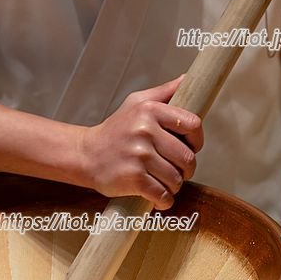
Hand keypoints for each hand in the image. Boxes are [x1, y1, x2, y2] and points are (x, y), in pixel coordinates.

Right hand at [80, 76, 202, 209]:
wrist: (85, 155)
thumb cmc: (114, 131)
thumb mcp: (136, 103)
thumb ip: (164, 92)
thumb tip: (188, 78)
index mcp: (150, 110)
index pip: (193, 125)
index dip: (196, 140)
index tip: (188, 147)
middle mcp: (145, 131)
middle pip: (187, 157)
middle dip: (185, 169)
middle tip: (174, 170)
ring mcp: (139, 155)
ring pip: (176, 178)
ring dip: (173, 186)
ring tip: (162, 182)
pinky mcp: (133, 178)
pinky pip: (162, 194)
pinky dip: (163, 200)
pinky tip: (157, 198)